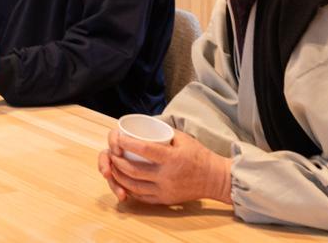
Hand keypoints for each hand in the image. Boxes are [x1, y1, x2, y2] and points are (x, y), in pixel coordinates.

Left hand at [97, 128, 231, 205]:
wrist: (215, 179)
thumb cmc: (199, 155)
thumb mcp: (183, 138)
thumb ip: (162, 133)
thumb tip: (140, 127)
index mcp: (172, 158)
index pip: (144, 149)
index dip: (126, 143)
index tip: (118, 138)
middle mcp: (167, 176)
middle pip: (133, 170)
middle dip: (117, 161)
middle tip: (112, 153)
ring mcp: (165, 190)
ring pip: (133, 186)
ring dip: (119, 176)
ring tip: (113, 167)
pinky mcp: (165, 200)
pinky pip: (141, 197)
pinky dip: (129, 189)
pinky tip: (122, 181)